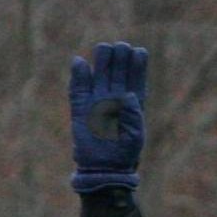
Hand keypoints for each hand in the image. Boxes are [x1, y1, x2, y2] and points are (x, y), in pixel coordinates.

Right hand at [67, 42, 147, 191]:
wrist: (104, 168)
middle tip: (121, 47)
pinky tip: (80, 63)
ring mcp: (97, 100)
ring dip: (101, 60)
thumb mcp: (135, 135)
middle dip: (119, 57)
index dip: (137, 63)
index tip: (138, 51)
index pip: (135, 77)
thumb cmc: (125, 153)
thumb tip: (126, 94)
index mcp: (132, 103)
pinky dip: (78, 74)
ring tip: (105, 48)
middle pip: (117, 70)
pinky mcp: (79, 106)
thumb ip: (133, 115)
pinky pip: (77, 87)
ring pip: (99, 74)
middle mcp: (114, 97)